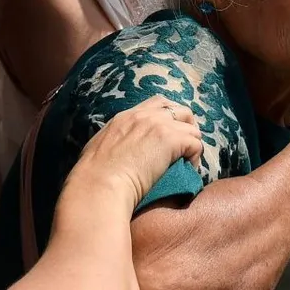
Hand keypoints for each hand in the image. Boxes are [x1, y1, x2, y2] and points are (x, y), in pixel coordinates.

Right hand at [62, 97, 202, 215]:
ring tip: (187, 162)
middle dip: (188, 126)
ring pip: (192, 129)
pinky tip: (188, 170)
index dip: (170, 117)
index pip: (157, 104)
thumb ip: (112, 141)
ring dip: (192, 145)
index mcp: (126, 116)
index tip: (171, 133)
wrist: (99, 185)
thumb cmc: (93, 177)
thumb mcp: (98, 148)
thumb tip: (116, 150)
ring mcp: (160, 126)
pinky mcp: (172, 140)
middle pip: (181, 110)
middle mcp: (145, 116)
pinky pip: (196, 145)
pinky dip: (195, 157)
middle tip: (186, 146)